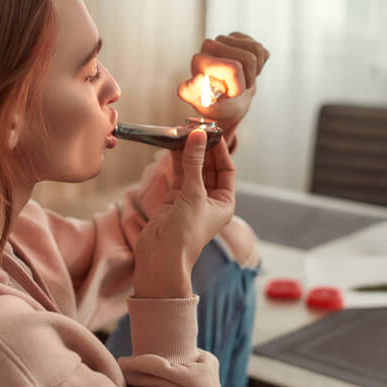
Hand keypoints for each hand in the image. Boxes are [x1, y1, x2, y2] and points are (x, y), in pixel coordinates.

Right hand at [133, 130, 235, 297]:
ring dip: (188, 152)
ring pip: (191, 169)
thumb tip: (197, 136)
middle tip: (194, 128)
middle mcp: (210, 200)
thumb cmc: (185, 234)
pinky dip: (175, 161)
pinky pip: (177, 174)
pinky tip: (172, 145)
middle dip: (202, 148)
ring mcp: (191, 198)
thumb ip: (194, 163)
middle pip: (209, 167)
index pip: (226, 170)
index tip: (211, 132)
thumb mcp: (194, 194)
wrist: (161, 258)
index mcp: (224, 202)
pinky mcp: (173, 199)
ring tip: (182, 132)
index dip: (220, 150)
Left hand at [177, 32, 269, 135]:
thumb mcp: (207, 108)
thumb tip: (197, 78)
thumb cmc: (218, 106)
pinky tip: (246, 71)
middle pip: (249, 59)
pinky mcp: (236, 37)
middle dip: (249, 79)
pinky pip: (260, 48)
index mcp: (199, 62)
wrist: (228, 103)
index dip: (238, 86)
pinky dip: (259, 63)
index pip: (233, 68)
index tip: (228, 94)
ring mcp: (223, 40)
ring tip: (242, 79)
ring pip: (256, 50)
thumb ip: (195, 94)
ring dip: (255, 71)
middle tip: (238, 88)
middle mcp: (208, 47)